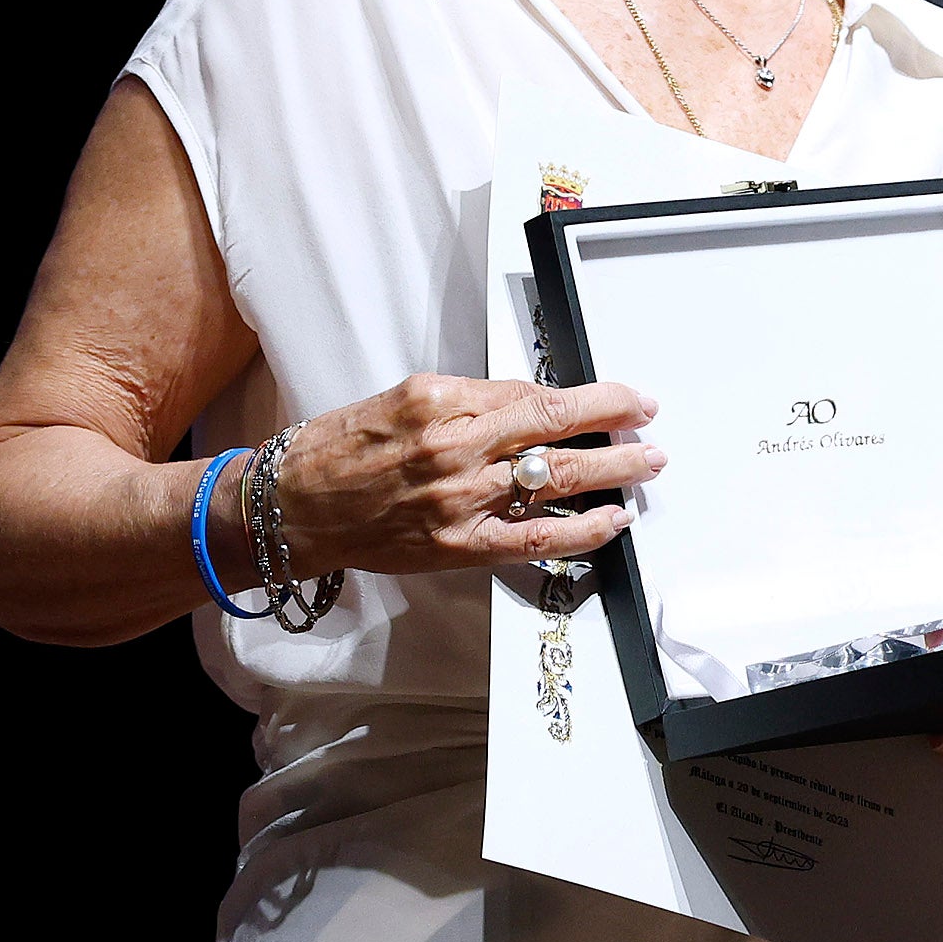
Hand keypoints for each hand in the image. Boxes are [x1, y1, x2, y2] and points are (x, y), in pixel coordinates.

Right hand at [266, 375, 663, 576]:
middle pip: (555, 431)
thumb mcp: (406, 397)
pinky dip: (581, 531)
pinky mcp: (458, 546)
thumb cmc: (341, 449)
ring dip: (612, 472)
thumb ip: (473, 400)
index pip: (537, 395)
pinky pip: (535, 541)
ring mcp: (460, 501)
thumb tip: (534, 404)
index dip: (593, 396)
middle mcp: (455, 448)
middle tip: (650, 422)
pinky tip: (612, 521)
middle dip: (616, 426)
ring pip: (555, 482)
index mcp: (441, 402)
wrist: (292, 507)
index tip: (625, 395)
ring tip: (646, 464)